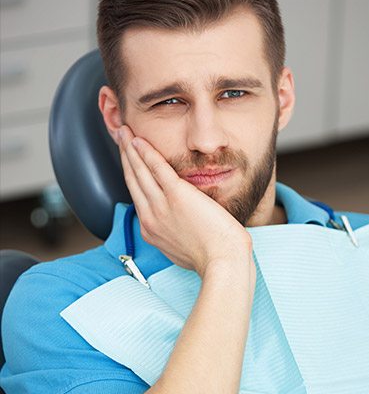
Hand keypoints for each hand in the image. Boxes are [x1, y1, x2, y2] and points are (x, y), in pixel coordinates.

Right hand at [118, 126, 251, 275]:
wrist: (222, 262)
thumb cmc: (212, 258)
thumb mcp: (184, 249)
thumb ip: (175, 233)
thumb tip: (179, 224)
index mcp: (151, 230)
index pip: (137, 195)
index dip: (130, 173)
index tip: (128, 159)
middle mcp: (150, 217)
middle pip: (133, 180)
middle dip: (124, 156)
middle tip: (120, 136)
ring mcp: (161, 206)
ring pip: (139, 171)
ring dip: (130, 148)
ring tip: (124, 131)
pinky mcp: (177, 196)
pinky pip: (156, 169)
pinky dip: (146, 152)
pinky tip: (139, 140)